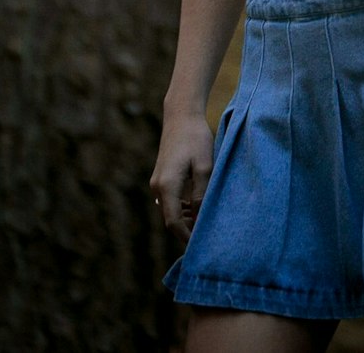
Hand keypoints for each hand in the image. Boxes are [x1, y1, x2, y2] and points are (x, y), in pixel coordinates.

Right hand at [150, 111, 213, 243]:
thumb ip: (201, 194)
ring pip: (170, 210)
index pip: (174, 222)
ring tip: (205, 226)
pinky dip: (182, 208)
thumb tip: (200, 218)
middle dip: (186, 231)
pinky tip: (198, 209)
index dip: (186, 237)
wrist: (181, 115)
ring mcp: (157, 182)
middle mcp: (157, 187)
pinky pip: (170, 200)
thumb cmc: (195, 138)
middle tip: (206, 240)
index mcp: (167, 186)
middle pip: (170, 219)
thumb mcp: (204, 166)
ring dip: (185, 220)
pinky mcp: (162, 177)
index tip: (200, 247)